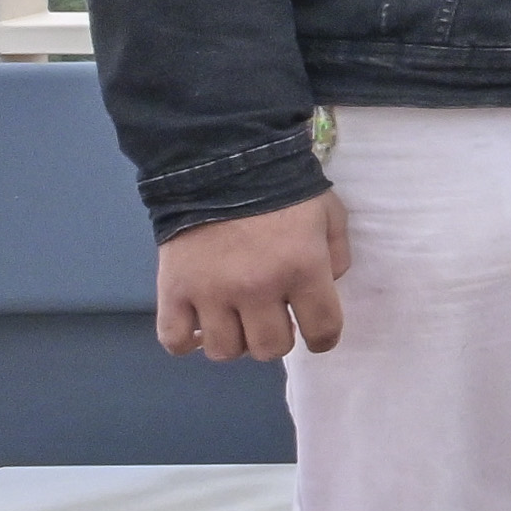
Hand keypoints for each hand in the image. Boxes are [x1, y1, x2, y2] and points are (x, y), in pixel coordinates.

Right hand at [158, 193, 349, 359]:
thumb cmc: (282, 187)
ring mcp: (211, 292)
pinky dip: (187, 340)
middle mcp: (257, 288)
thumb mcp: (328, 215)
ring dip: (234, 339)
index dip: (323, 337)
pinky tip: (199, 324)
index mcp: (302, 269)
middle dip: (276, 336)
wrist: (219, 160)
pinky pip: (175, 340)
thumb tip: (325, 289)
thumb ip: (337, 256)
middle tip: (271, 314)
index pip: (322, 331)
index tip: (316, 332)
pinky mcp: (173, 290)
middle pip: (270, 348)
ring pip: (224, 350)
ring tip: (235, 316)